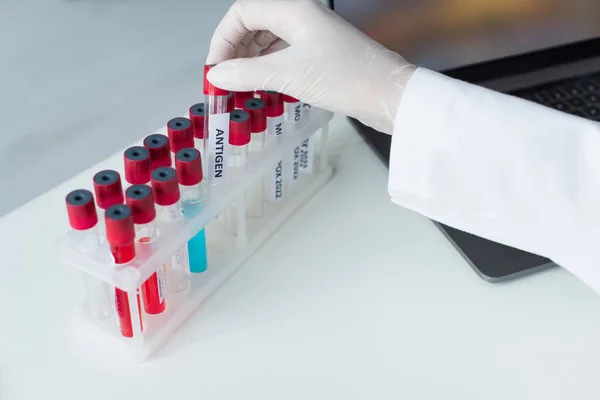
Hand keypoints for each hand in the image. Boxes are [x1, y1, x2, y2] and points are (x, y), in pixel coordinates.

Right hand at [206, 0, 415, 133]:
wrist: (389, 95)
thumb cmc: (348, 78)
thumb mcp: (289, 75)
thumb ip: (247, 74)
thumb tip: (216, 76)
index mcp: (293, 9)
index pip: (243, 13)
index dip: (223, 39)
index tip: (215, 68)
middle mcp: (302, 16)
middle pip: (254, 24)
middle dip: (235, 50)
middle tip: (225, 79)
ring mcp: (313, 34)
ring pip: (269, 40)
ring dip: (250, 62)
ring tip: (241, 86)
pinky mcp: (321, 53)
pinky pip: (284, 54)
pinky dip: (268, 68)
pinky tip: (263, 86)